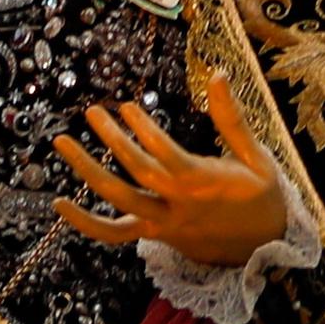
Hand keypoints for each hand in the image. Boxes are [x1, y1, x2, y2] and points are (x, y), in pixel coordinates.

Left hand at [53, 76, 290, 267]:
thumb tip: (219, 75)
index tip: (128, 107)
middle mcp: (180, 206)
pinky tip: (59, 204)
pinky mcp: (155, 235)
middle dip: (112, 141)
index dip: (146, 131)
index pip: (167, 157)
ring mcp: (164, 224)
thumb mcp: (257, 157)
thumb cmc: (262, 196)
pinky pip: (114, 234)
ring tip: (62, 143)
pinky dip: (86, 223)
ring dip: (87, 172)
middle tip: (93, 112)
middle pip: (138, 175)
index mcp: (206, 184)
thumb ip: (232, 118)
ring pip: (119, 203)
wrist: (266, 248)